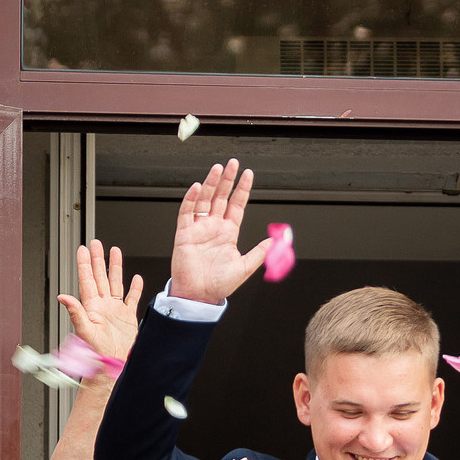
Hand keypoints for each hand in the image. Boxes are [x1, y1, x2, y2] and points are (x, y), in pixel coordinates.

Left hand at [58, 240, 142, 362]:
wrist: (113, 366)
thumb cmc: (97, 354)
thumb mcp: (85, 332)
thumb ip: (75, 313)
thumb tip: (63, 297)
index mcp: (92, 307)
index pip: (87, 280)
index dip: (84, 264)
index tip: (83, 249)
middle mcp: (103, 306)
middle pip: (100, 276)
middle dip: (98, 259)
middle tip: (96, 243)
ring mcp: (115, 311)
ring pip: (115, 283)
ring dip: (114, 268)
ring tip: (114, 252)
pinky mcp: (127, 318)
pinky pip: (131, 298)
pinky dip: (134, 288)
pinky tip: (135, 278)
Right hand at [167, 160, 271, 304]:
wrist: (200, 295)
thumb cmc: (219, 284)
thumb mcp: (245, 267)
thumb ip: (259, 253)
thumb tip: (274, 241)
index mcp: (229, 233)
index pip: (237, 205)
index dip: (242, 190)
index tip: (248, 174)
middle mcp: (214, 227)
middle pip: (221, 197)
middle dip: (227, 180)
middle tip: (232, 164)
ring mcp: (199, 228)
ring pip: (205, 200)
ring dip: (211, 184)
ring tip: (217, 169)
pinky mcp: (184, 233)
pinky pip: (187, 212)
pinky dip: (192, 199)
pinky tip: (198, 187)